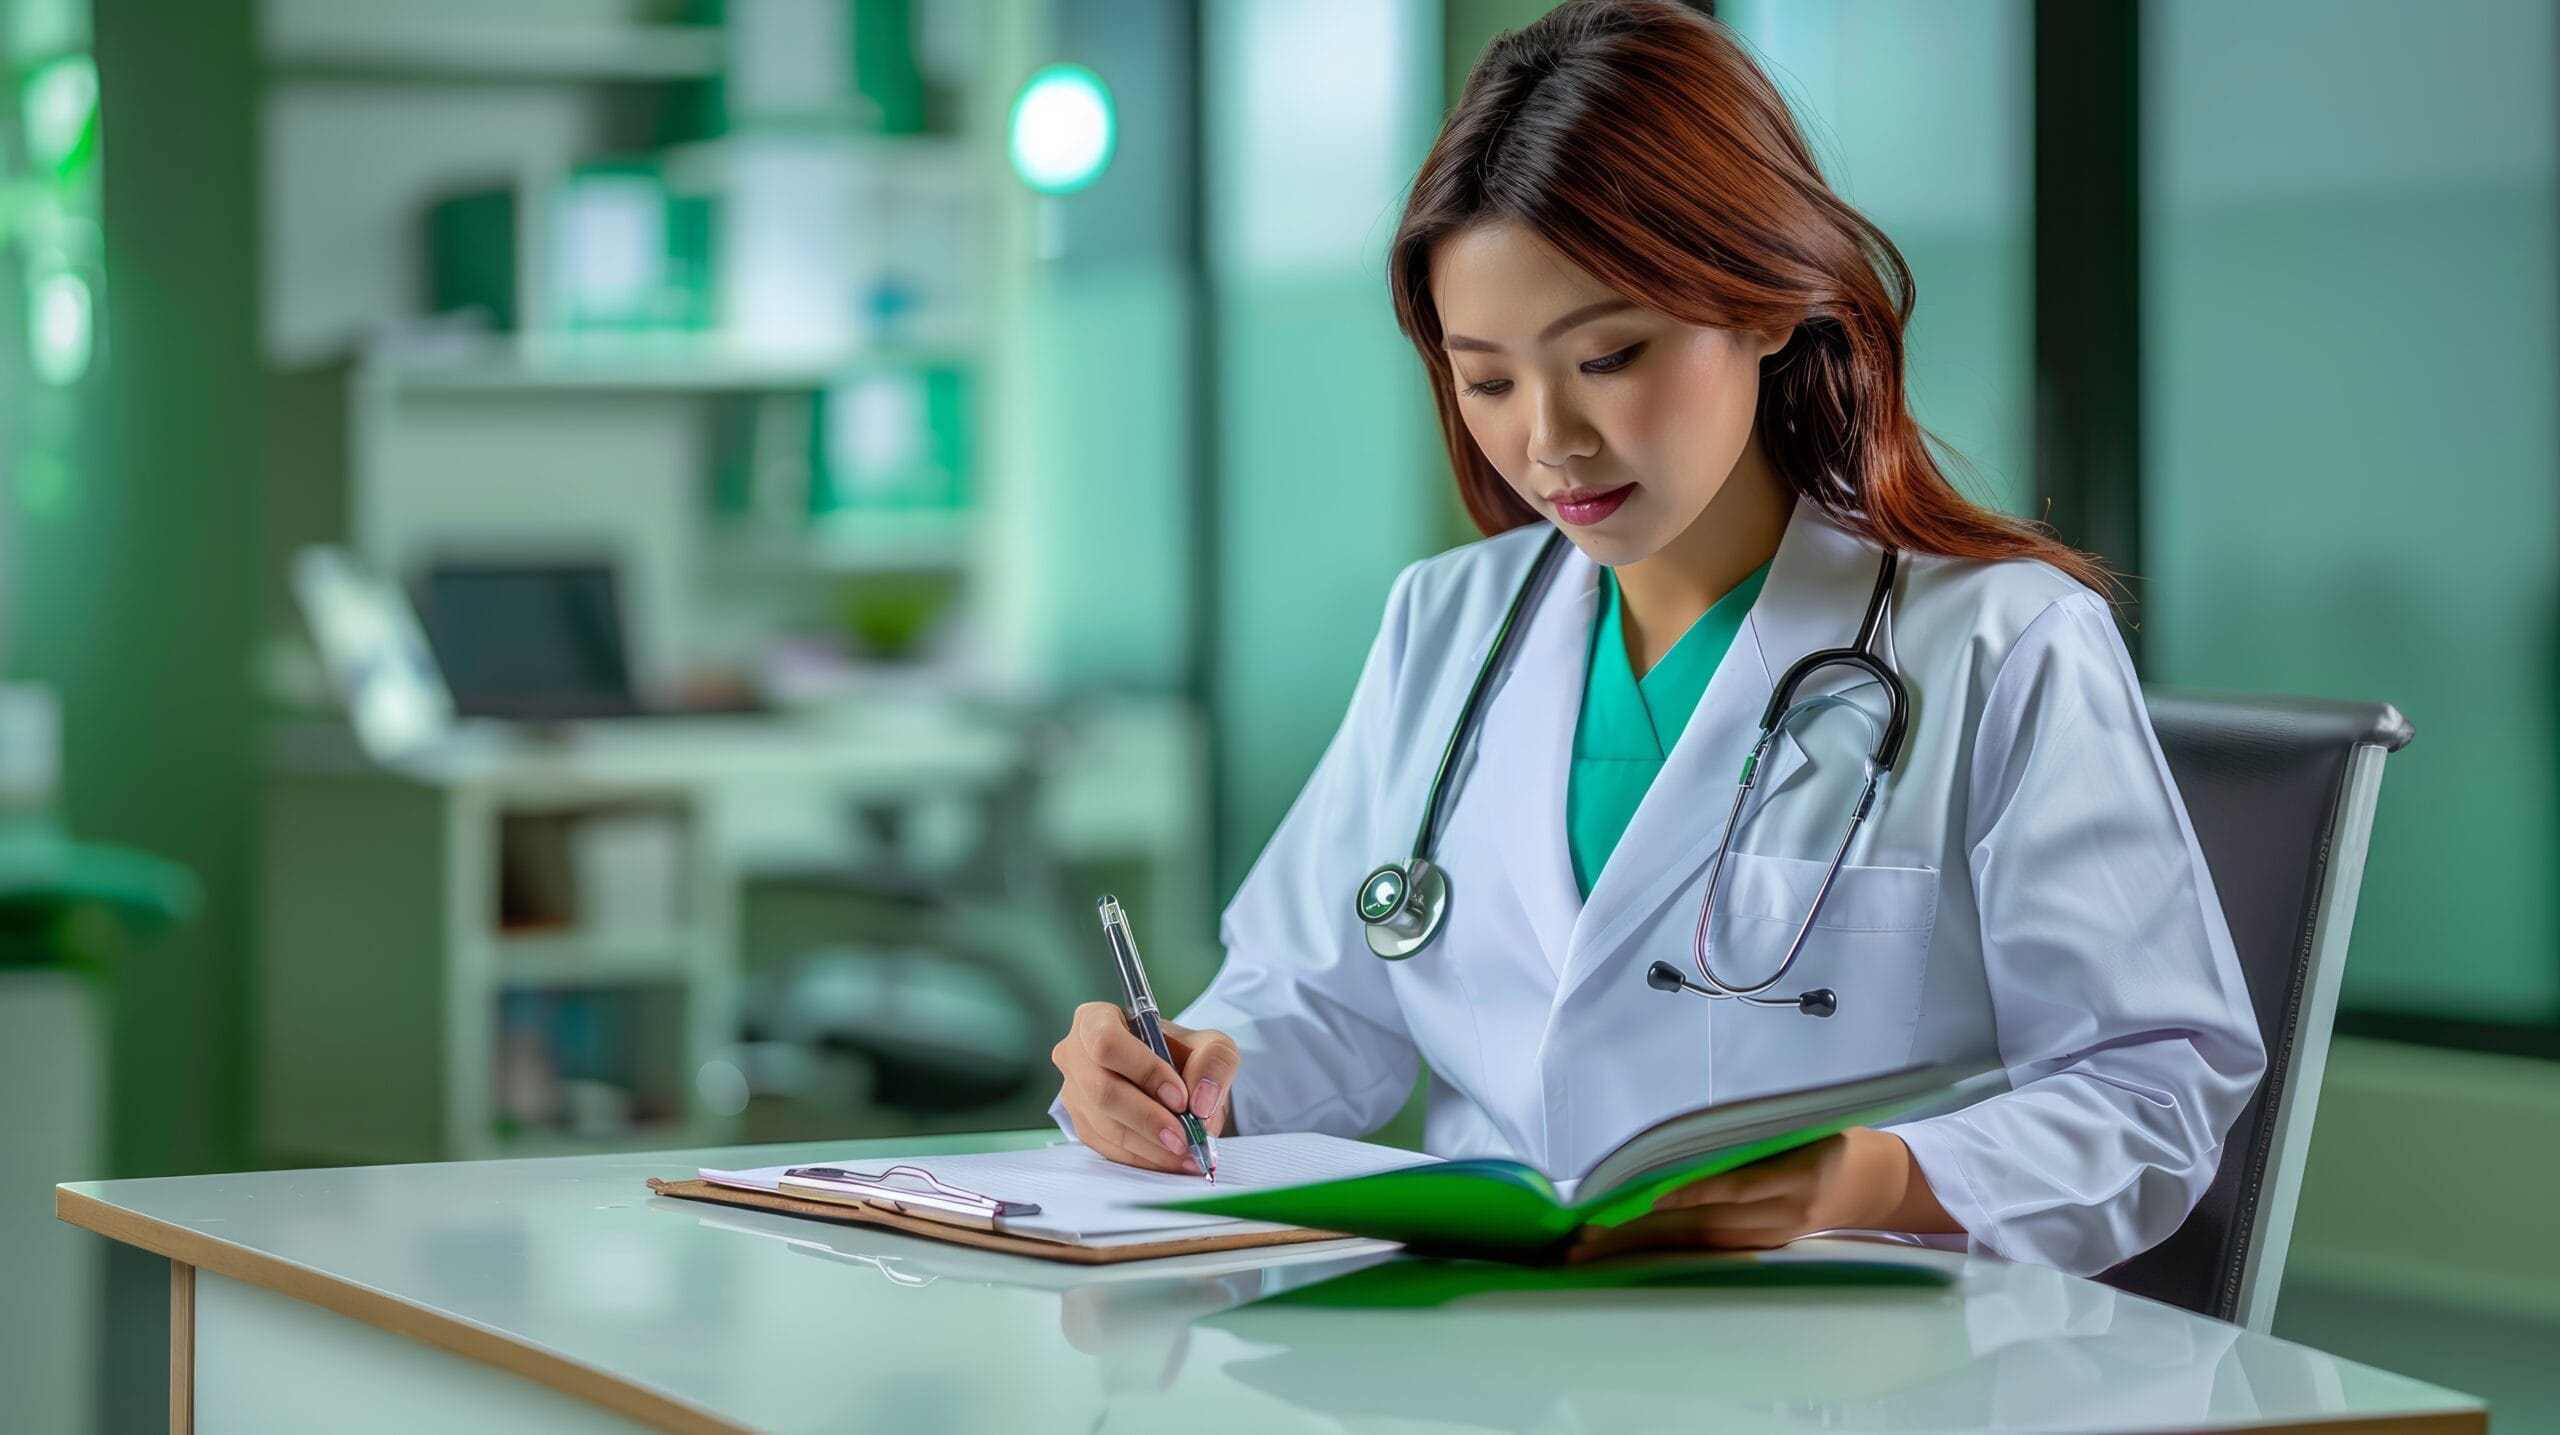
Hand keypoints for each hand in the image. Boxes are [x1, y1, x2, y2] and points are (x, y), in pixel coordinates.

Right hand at [1052, 1003, 1238, 1173]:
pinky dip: (1143, 1159)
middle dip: (1148, 1119)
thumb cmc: (1182, 1055)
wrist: (1172, 1082)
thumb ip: (1214, 1063)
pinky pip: (1107, 1149)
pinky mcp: (1081, 1126)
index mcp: (1096, 1019)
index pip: (1108, 1042)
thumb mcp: (1211, 1046)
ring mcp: (1074, 1093)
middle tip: (1185, 1137)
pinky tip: (1172, 1159)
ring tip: (1188, 1153)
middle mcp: (1075, 1055)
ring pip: (1105, 1126)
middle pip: (1103, 1091)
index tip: (1180, 1098)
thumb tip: (1200, 1103)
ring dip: (1150, 1146)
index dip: (1144, 1071)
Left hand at [1566, 1127, 1953, 1261]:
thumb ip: (1756, 1134)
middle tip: (1586, 1238)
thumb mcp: (1807, 1125)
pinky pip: (1709, 1249)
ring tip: (1591, 1250)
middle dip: (1641, 1233)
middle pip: (1702, 1224)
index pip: (1736, 1186)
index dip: (1693, 1193)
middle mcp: (1780, 1214)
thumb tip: (1692, 1136)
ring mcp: (1770, 1236)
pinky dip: (1666, 1249)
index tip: (1649, 1197)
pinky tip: (1630, 1249)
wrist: (1880, 1182)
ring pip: (1697, 1243)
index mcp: (1797, 1177)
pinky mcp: (1764, 1246)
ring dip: (1642, 1247)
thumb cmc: (1836, 1140)